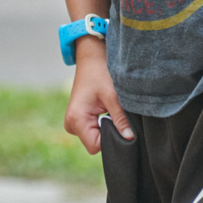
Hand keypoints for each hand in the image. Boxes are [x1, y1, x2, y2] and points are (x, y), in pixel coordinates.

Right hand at [64, 37, 133, 153]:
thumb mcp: (113, 95)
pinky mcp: (79, 119)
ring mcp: (74, 123)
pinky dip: (102, 122)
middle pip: (95, 143)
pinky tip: (106, 108)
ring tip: (109, 108)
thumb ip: (121, 119)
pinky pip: (93, 129)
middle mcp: (71, 124)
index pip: (95, 146)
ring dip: (106, 126)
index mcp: (76, 120)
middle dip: (109, 132)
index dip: (110, 138)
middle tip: (115, 112)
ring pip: (95, 136)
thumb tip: (130, 139)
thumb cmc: (101, 72)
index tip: (120, 124)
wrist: (91, 56)